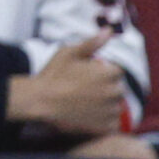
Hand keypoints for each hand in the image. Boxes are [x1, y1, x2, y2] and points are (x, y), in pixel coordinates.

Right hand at [8, 32, 124, 136]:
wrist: (40, 102)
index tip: (87, 78)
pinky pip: (112, 124)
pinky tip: (87, 117)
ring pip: (115, 107)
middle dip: (105, 89)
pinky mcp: (106, 127)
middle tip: (83, 92)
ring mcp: (111, 111)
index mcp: (109, 73)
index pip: (117, 72)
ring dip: (105, 106)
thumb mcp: (69, 53)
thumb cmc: (53, 75)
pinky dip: (103, 122)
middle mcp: (114, 92)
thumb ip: (92, 43)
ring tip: (83, 105)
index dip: (103, 74)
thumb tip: (109, 30)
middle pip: (118, 90)